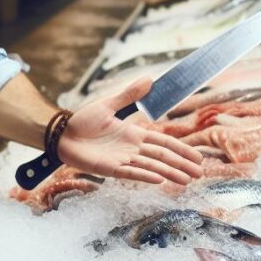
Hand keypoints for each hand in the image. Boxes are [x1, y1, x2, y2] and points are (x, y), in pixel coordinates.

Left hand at [56, 79, 203, 184]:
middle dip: (181, 165)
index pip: (163, 142)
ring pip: (151, 166)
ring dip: (169, 173)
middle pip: (162, 157)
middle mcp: (131, 149)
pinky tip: (159, 178)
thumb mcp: (107, 105)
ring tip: (187, 180)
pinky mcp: (110, 168)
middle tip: (199, 174)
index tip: (197, 158)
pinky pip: (130, 172)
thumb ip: (129, 95)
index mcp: (133, 134)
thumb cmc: (82, 121)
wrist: (61, 133)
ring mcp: (122, 159)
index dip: (180, 149)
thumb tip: (149, 79)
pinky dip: (144, 175)